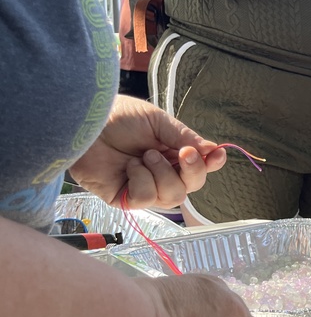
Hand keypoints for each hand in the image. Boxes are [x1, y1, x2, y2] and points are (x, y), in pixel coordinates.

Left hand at [68, 95, 227, 208]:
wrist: (86, 122)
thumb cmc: (118, 117)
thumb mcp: (158, 122)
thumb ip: (184, 138)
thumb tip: (212, 149)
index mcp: (172, 154)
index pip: (200, 167)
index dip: (212, 164)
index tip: (217, 154)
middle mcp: (161, 173)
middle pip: (192, 187)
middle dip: (192, 171)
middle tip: (183, 153)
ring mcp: (144, 188)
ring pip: (173, 197)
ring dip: (162, 174)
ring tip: (144, 156)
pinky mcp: (125, 199)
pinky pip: (146, 199)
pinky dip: (141, 180)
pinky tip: (129, 167)